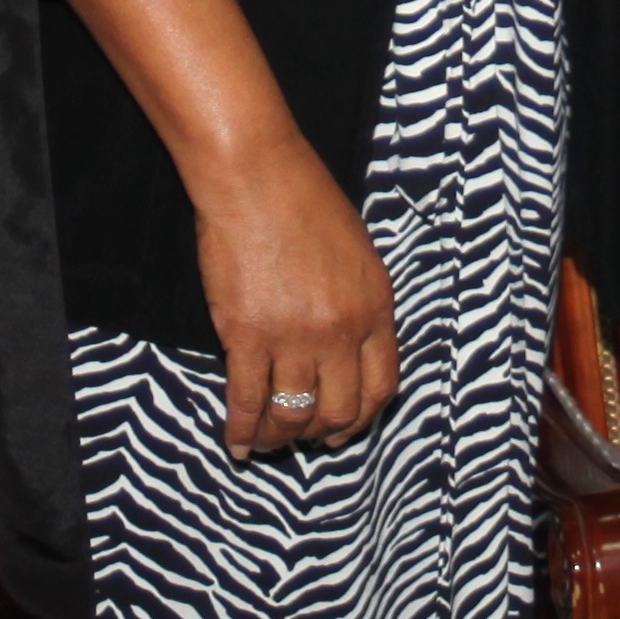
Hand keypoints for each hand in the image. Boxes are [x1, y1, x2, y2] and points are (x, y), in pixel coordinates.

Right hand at [191, 137, 399, 457]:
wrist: (257, 176)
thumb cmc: (305, 201)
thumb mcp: (358, 253)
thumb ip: (360, 304)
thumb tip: (347, 351)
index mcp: (375, 308)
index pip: (381, 386)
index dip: (362, 418)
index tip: (345, 431)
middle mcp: (342, 330)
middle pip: (339, 410)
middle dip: (322, 434)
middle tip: (305, 440)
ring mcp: (295, 337)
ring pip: (293, 414)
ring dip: (281, 437)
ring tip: (269, 442)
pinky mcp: (247, 336)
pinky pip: (248, 400)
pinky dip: (243, 430)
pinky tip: (239, 442)